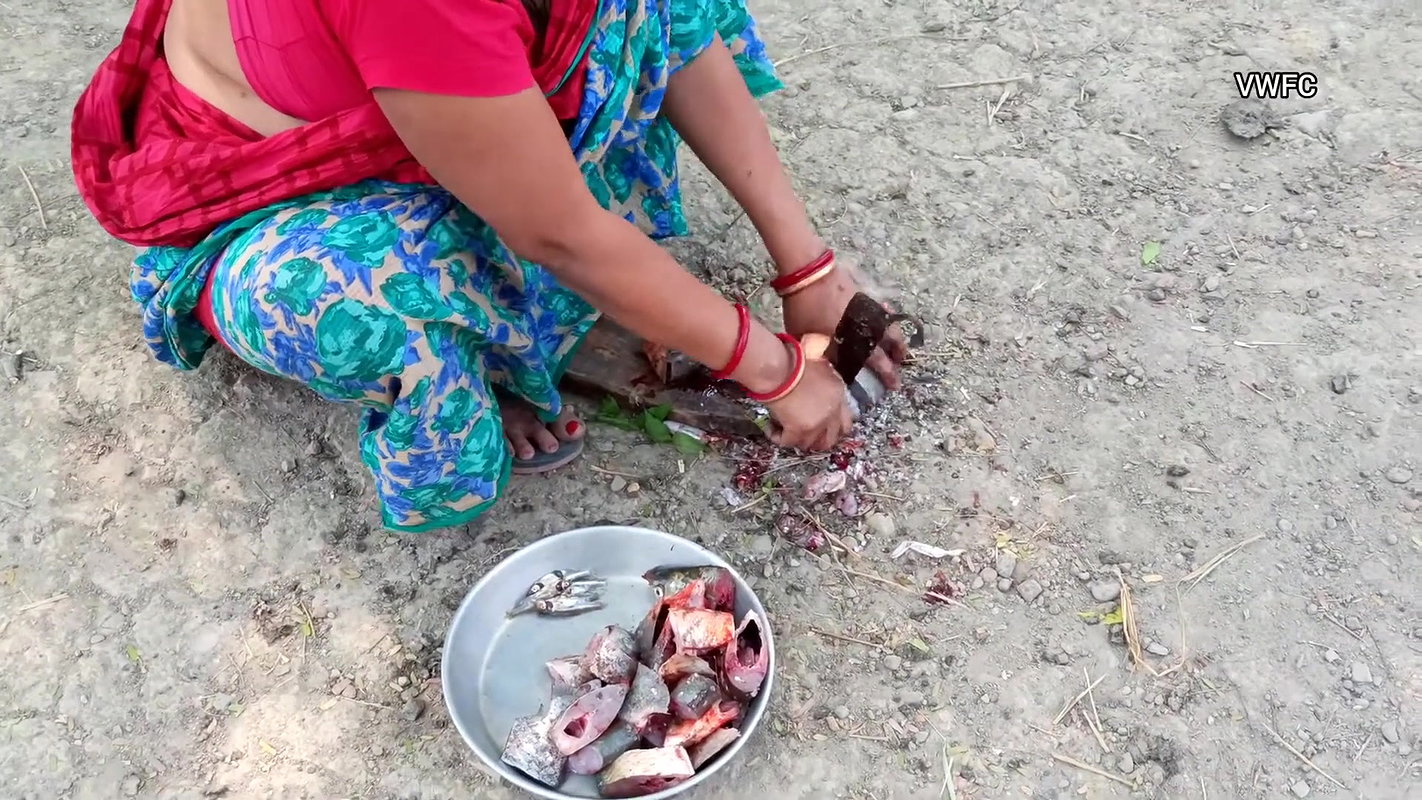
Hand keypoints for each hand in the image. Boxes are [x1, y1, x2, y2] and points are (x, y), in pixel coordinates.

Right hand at [763, 357, 853, 451]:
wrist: (781, 368)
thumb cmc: (796, 361)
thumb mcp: (820, 364)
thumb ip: (825, 375)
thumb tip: (821, 373)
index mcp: (839, 396)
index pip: (846, 422)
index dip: (834, 428)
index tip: (824, 429)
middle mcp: (832, 413)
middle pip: (831, 439)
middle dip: (819, 440)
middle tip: (806, 436)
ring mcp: (817, 424)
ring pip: (811, 444)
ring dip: (799, 440)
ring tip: (788, 433)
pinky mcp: (799, 430)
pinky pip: (789, 443)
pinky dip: (779, 438)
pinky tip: (772, 431)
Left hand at [780, 266, 907, 389]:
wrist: (810, 272)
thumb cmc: (803, 308)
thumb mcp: (805, 338)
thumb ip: (818, 354)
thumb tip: (827, 368)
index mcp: (851, 339)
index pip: (873, 362)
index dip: (884, 374)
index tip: (893, 385)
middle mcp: (865, 326)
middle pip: (886, 346)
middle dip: (894, 363)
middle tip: (899, 374)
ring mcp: (867, 310)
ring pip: (890, 329)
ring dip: (897, 342)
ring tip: (901, 352)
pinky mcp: (865, 296)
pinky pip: (882, 311)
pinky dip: (888, 320)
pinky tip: (890, 322)